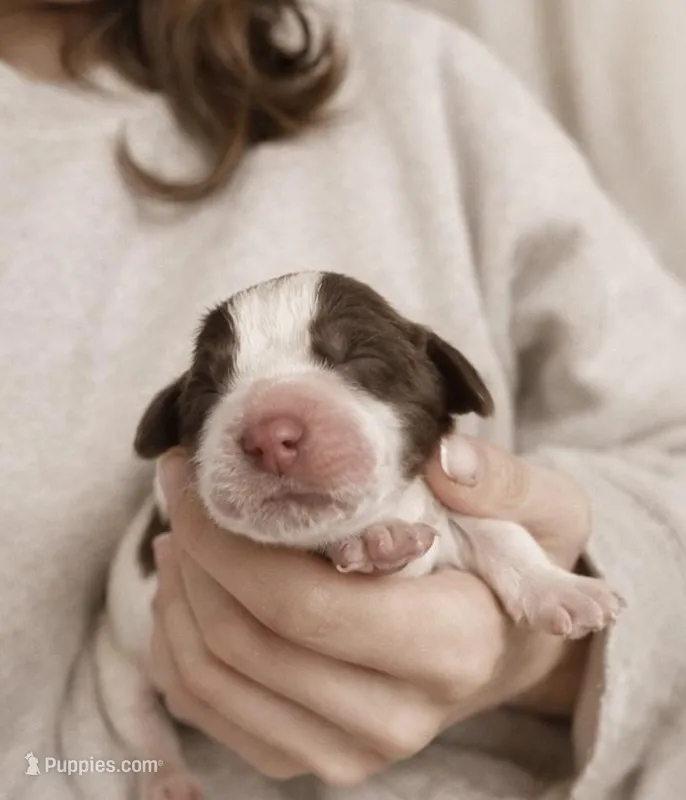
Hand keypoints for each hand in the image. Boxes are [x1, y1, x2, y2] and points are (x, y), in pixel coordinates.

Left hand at [150, 435, 591, 784]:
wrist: (504, 646)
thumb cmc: (518, 566)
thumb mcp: (545, 509)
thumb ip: (504, 481)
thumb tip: (441, 461)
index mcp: (451, 648)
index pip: (306, 605)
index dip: (228, 539)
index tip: (195, 475)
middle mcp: (394, 718)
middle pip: (245, 642)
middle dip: (192, 554)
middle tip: (179, 489)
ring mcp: (346, 752)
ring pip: (213, 680)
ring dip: (176, 596)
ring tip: (178, 533)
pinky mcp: (307, 758)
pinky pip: (208, 711)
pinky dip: (176, 644)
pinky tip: (187, 589)